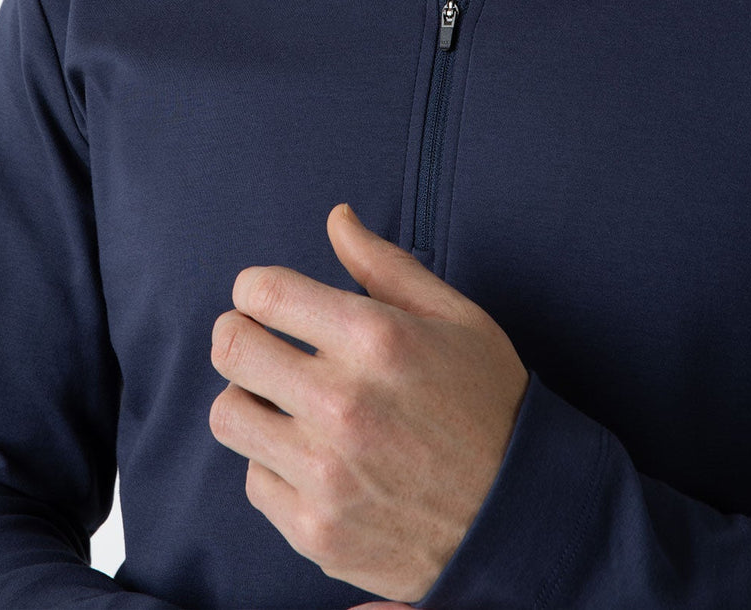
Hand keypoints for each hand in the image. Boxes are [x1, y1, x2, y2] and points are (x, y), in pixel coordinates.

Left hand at [208, 203, 528, 603]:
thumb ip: (385, 265)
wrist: (523, 518)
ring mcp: (327, 473)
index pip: (263, 292)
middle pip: (230, 347)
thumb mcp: (455, 318)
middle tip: (261, 344)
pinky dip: (274, 466)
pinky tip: (312, 459)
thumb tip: (336, 218)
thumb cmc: (489, 404)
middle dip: (240, 335)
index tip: (264, 300)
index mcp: (375, 339)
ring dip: (248, 401)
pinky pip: (253, 480)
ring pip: (227, 415)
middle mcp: (343, 403)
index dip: (253, 289)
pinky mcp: (318, 531)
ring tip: (282, 403)